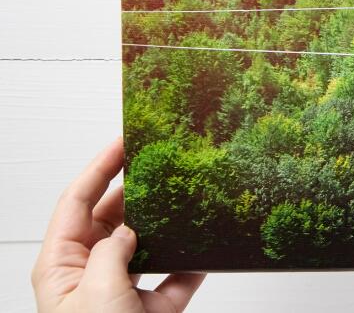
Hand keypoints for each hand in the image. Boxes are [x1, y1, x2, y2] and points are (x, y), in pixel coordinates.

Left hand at [32, 137, 205, 312]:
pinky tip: (203, 254)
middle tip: (156, 163)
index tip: (122, 142)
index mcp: (63, 265)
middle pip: (113, 218)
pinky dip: (193, 266)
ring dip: (166, 227)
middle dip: (136, 190)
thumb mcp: (97, 290)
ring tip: (181, 200)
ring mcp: (124, 291)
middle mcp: (92, 274)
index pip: (77, 202)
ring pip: (147, 246)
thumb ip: (113, 251)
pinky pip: (178, 278)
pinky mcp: (154, 309)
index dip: (99, 168)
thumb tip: (131, 232)